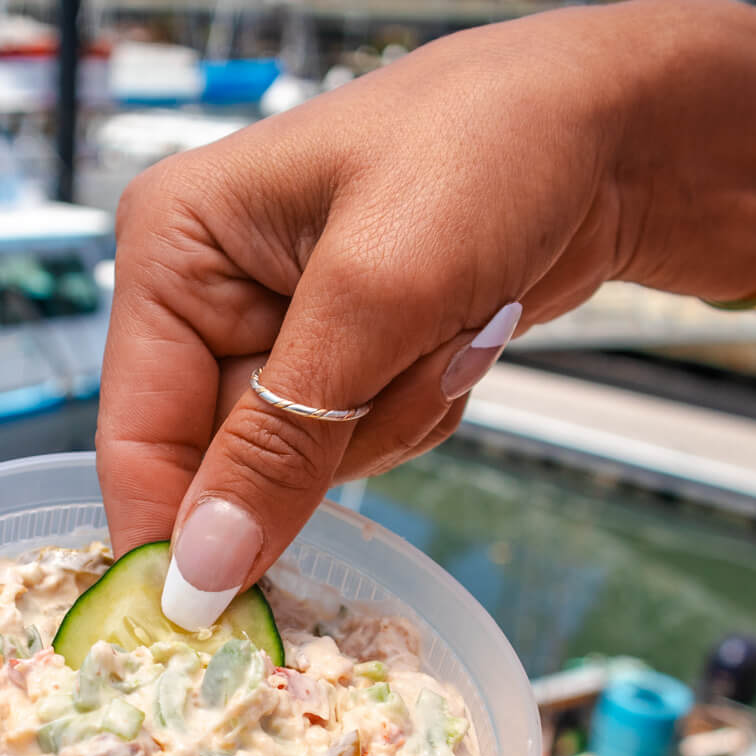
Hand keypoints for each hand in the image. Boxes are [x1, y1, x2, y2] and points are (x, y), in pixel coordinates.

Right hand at [97, 0, 755, 620]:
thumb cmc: (490, 154)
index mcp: (171, 248)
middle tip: (413, 363)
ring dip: (389, 422)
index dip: (175, 536)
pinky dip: (416, 413)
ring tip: (449, 328)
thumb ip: (278, 443)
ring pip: (299, 467)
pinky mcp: (342, 354)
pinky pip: (355, 448)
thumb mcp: (376, 299)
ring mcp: (276, 328)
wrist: (620, 126)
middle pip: (224, 463)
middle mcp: (205, 291)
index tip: (218, 628)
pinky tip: (459, 337)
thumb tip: (198, 575)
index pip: (135, 435)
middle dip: (332, 442)